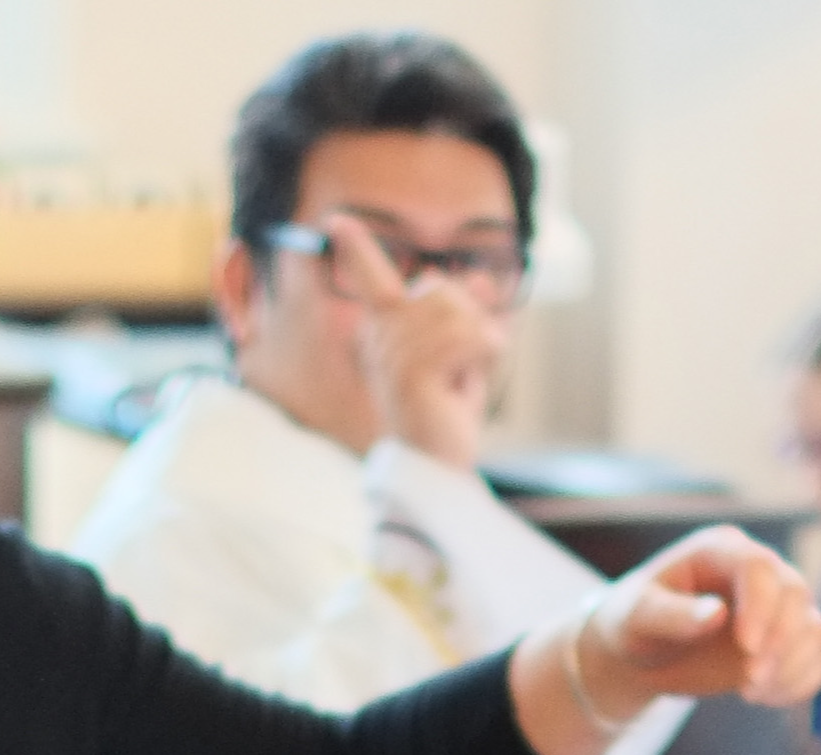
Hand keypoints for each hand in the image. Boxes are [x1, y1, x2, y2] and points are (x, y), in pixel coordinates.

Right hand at [325, 211, 505, 471]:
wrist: (436, 468)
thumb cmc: (446, 412)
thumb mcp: (463, 352)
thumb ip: (467, 313)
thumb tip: (480, 278)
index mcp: (383, 330)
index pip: (371, 279)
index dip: (357, 248)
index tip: (337, 221)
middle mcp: (378, 339)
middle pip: (438, 286)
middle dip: (468, 317)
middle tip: (465, 364)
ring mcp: (391, 357)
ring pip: (453, 311)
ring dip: (478, 342)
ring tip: (463, 379)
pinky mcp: (410, 376)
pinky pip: (463, 339)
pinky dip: (482, 356)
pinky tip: (466, 385)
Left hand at [584, 525, 820, 708]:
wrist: (644, 654)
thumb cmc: (635, 625)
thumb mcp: (636, 618)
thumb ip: (671, 615)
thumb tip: (716, 614)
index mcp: (721, 550)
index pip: (760, 567)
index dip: (762, 606)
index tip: (747, 647)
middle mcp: (760, 572)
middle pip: (797, 595)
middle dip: (780, 642)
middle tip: (748, 682)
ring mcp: (778, 608)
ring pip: (814, 630)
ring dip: (791, 666)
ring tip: (750, 692)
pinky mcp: (786, 643)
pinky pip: (815, 662)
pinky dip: (798, 684)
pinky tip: (762, 698)